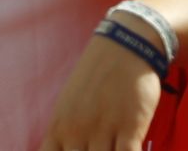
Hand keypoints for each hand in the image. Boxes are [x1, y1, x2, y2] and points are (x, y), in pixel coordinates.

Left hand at [38, 17, 162, 150]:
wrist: (123, 47)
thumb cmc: (95, 78)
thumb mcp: (69, 104)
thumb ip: (64, 131)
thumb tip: (61, 147)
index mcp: (59, 125)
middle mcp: (76, 131)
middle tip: (92, 149)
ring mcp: (102, 130)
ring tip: (110, 147)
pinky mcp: (129, 128)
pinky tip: (128, 148)